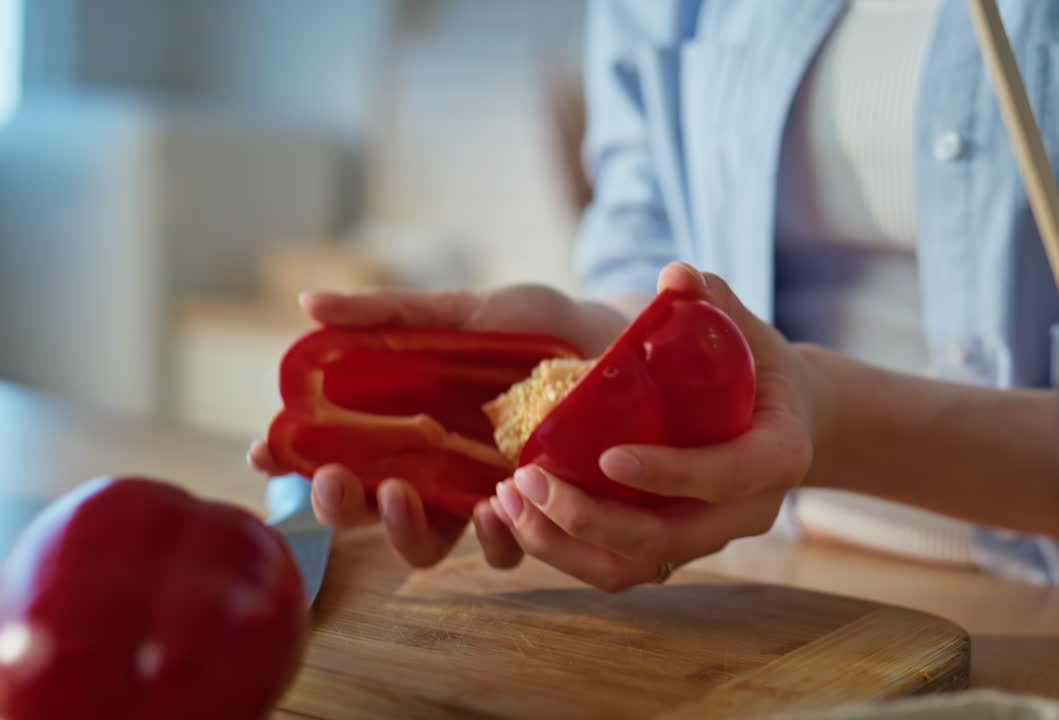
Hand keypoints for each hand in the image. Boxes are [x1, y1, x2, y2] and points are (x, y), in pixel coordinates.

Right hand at [248, 283, 629, 567]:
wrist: (614, 342)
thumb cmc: (532, 329)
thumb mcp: (460, 312)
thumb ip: (389, 313)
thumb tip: (307, 301)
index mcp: (405, 428)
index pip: (335, 456)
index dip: (293, 463)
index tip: (263, 451)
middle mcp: (434, 471)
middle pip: (367, 512)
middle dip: (339, 507)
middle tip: (336, 481)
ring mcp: (479, 494)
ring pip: (425, 544)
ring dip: (403, 531)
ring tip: (404, 494)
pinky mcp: (531, 509)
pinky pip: (503, 543)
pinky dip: (493, 535)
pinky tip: (495, 505)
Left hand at [488, 263, 816, 591]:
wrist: (783, 418)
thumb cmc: (761, 366)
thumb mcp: (747, 330)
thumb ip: (713, 302)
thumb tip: (675, 274)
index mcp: (776, 456)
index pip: (725, 477)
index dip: (670, 473)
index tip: (607, 458)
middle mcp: (744, 512)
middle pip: (666, 540)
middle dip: (590, 519)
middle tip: (527, 479)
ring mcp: (705, 538)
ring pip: (632, 568)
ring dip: (564, 546)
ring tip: (508, 502)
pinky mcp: (670, 548)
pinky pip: (615, 569)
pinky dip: (564, 551)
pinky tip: (519, 516)